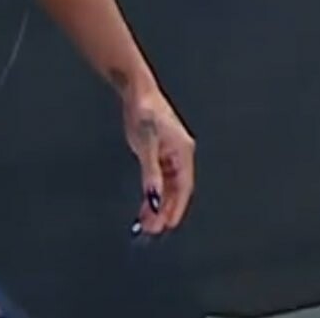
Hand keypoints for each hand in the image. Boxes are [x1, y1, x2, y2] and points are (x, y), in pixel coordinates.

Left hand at [122, 85, 195, 234]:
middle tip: (151, 228)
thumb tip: (154, 198)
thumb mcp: (146, 144)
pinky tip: (145, 203)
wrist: (136, 89)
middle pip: (175, 190)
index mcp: (183, 152)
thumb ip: (150, 173)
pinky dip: (152, 191)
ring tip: (145, 221)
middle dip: (164, 210)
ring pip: (166, 186)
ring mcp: (169, 154)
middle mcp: (179, 155)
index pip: (183, 188)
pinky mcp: (159, 152)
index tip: (167, 225)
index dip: (176, 208)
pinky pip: (159, 179)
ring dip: (157, 204)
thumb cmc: (144, 110)